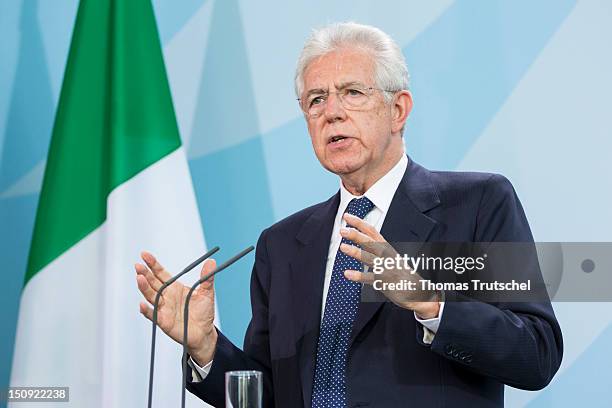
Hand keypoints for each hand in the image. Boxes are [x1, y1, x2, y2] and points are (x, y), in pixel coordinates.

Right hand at [136, 251, 217, 365]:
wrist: (204, 332)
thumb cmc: (203, 312)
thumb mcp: (207, 292)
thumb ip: (207, 277)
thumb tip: (211, 261)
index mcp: (174, 287)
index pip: (160, 273)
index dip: (153, 264)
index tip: (145, 255)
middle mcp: (166, 297)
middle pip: (152, 283)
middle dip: (145, 273)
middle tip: (138, 265)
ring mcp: (163, 308)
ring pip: (151, 296)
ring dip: (144, 287)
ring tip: (139, 278)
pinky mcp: (164, 321)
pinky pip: (153, 315)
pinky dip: (147, 310)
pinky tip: (142, 304)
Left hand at [339, 213, 440, 318]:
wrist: (419, 290)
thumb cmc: (401, 273)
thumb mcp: (390, 257)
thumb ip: (376, 249)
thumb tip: (360, 239)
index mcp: (387, 248)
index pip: (372, 232)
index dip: (359, 223)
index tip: (347, 216)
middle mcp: (387, 256)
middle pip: (371, 243)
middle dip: (357, 235)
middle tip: (342, 230)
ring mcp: (387, 269)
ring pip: (371, 259)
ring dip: (357, 252)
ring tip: (343, 247)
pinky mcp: (386, 283)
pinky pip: (371, 279)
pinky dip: (359, 276)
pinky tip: (347, 273)